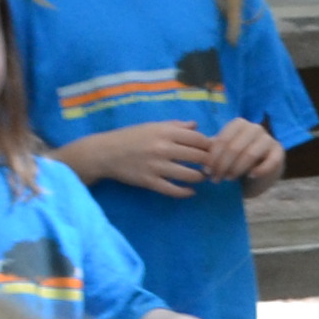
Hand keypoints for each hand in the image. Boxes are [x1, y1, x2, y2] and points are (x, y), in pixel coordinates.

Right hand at [69, 120, 222, 195]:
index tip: (214, 150)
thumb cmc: (131, 136)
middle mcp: (163, 148)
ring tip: (203, 176)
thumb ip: (176, 126)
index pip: (198, 139)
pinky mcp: (149, 181)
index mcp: (166, 132)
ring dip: (200, 177)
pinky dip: (185, 192)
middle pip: (198, 157)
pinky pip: (173, 190)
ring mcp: (156, 166)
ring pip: (189, 175)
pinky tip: (191, 191)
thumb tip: (197, 125)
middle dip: (209, 162)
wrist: (105, 152)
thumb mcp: (153, 126)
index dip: (210, 145)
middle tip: (213, 166)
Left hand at [204, 118, 290, 189]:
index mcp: (239, 124)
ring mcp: (269, 139)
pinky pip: (270, 162)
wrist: (256, 173)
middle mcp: (255, 128)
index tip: (206, 172)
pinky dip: (259, 171)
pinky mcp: (279, 153)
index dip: (213, 158)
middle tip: (216, 179)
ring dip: (236, 169)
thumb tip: (197, 151)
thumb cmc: (235, 160)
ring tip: (229, 179)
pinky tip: (250, 176)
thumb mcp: (221, 152)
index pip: (222, 140)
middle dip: (222, 166)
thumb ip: (210, 149)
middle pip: (234, 148)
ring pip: (250, 154)